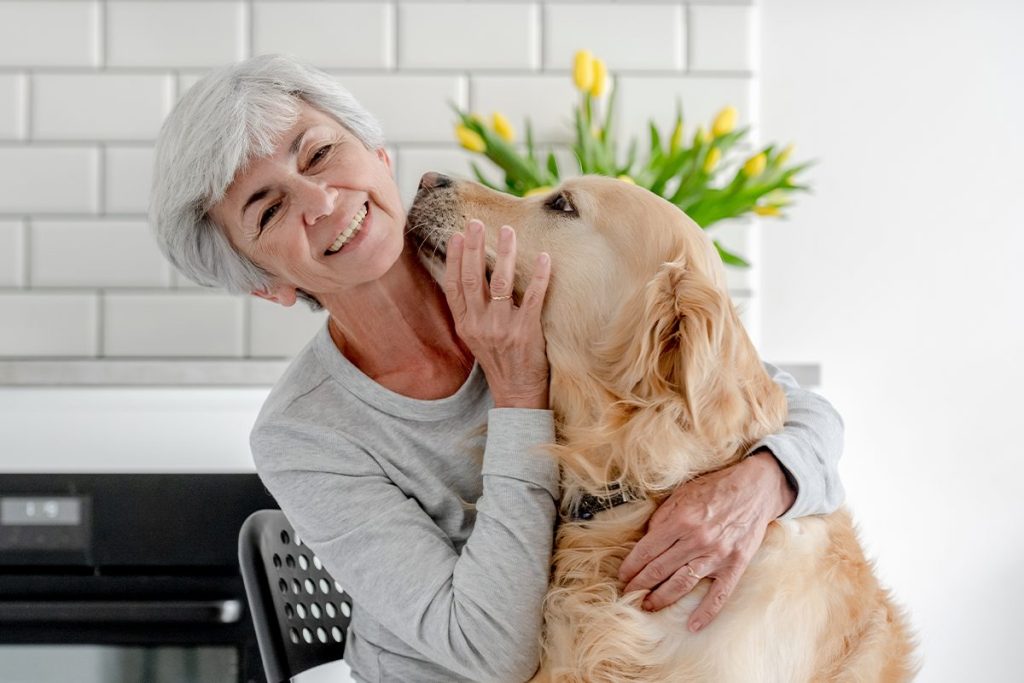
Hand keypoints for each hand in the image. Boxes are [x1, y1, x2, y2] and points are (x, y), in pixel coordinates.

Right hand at [443, 219, 550, 408]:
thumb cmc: (499, 361)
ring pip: (501, 283)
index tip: (458, 236)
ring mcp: (502, 329)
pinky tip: (544, 257)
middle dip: (475, 248)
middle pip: (473, 279)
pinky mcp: (526, 332)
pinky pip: (533, 298)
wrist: (517, 393)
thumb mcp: (475, 337)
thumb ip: (472, 310)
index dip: (455, 259)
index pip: (454, 286)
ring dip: (505, 254)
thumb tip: (472, 275)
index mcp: (465, 324)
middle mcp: (479, 325)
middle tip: (477, 224)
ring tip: (508, 231)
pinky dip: (539, 276)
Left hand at [617, 450, 795, 631]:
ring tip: (647, 606)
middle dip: (640, 584)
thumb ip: (662, 517)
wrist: (755, 489)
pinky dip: (706, 612)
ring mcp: (716, 554)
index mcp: (680, 520)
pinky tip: (693, 625)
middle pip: (660, 569)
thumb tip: (646, 540)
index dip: (631, 566)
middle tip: (628, 594)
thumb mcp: (682, 494)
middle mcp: (697, 539)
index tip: (622, 575)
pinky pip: (720, 595)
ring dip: (661, 598)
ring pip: (682, 584)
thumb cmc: (714, 489)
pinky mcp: (735, 565)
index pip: (647, 550)